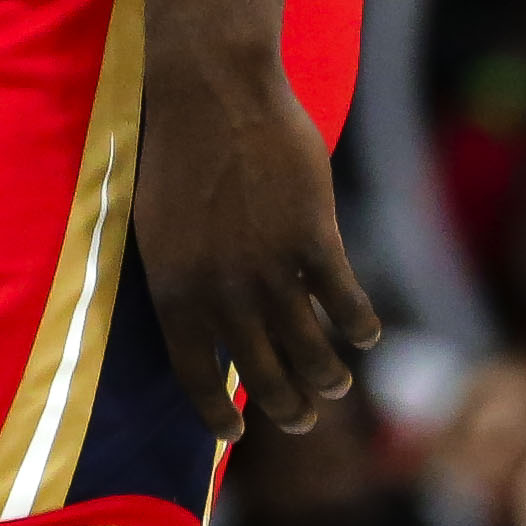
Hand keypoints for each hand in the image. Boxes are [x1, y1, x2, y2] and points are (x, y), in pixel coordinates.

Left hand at [132, 55, 380, 439]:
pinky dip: (359, 326)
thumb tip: (205, 323)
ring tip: (334, 386)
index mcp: (173, 291)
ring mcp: (270, 269)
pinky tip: (365, 334)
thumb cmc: (178, 149)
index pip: (195, 377)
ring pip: (310, 350)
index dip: (218, 414)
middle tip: (303, 420)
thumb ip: (185, 278)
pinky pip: (345, 303)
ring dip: (326, 377)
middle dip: (286, 406)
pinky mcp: (313, 240)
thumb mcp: (159, 225)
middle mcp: (221, 293)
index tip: (237, 435)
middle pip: (261, 373)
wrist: (212, 90)